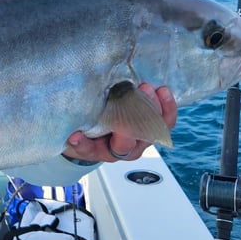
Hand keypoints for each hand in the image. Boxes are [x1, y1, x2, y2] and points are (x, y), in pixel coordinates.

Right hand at [63, 84, 177, 163]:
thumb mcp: (77, 141)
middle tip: (135, 90)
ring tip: (149, 87)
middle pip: (142, 133)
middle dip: (141, 110)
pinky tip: (162, 90)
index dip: (117, 132)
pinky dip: (166, 105)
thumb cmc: (85, 137)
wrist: (94, 139)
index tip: (99, 124)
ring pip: (158, 126)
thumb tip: (74, 136)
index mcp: (112, 152)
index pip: (119, 144)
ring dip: (156, 106)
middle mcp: (131, 147)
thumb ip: (79, 141)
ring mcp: (143, 137)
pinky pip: (165, 119)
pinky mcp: (152, 126)